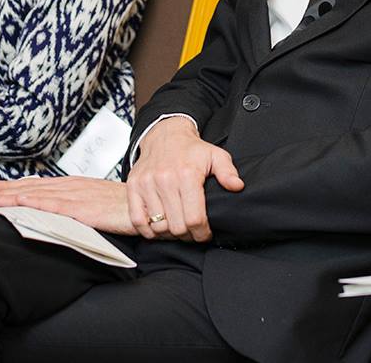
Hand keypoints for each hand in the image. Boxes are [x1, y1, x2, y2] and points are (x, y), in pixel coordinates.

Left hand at [0, 176, 136, 235]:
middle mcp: (73, 187)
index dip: (12, 187)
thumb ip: (78, 204)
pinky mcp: (86, 210)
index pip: (37, 186)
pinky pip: (56, 206)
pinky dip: (36, 202)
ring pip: (37, 195)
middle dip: (2, 191)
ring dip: (10, 196)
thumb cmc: (129, 205)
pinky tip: (19, 201)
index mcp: (75, 186)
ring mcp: (79, 197)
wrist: (154, 204)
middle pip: (32, 188)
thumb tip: (58, 210)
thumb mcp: (98, 202)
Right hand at [126, 117, 243, 241]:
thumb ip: (228, 172)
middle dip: (188, 235)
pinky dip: (148, 230)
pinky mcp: (133, 187)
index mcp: (187, 175)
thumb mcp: (216, 156)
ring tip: (178, 229)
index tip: (205, 234)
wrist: (165, 136)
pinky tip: (159, 227)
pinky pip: (137, 220)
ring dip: (169, 234)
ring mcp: (146, 184)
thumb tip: (237, 186)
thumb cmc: (191, 149)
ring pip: (158, 226)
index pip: (194, 218)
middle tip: (193, 233)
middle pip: (176, 226)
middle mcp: (165, 180)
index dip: (202, 233)